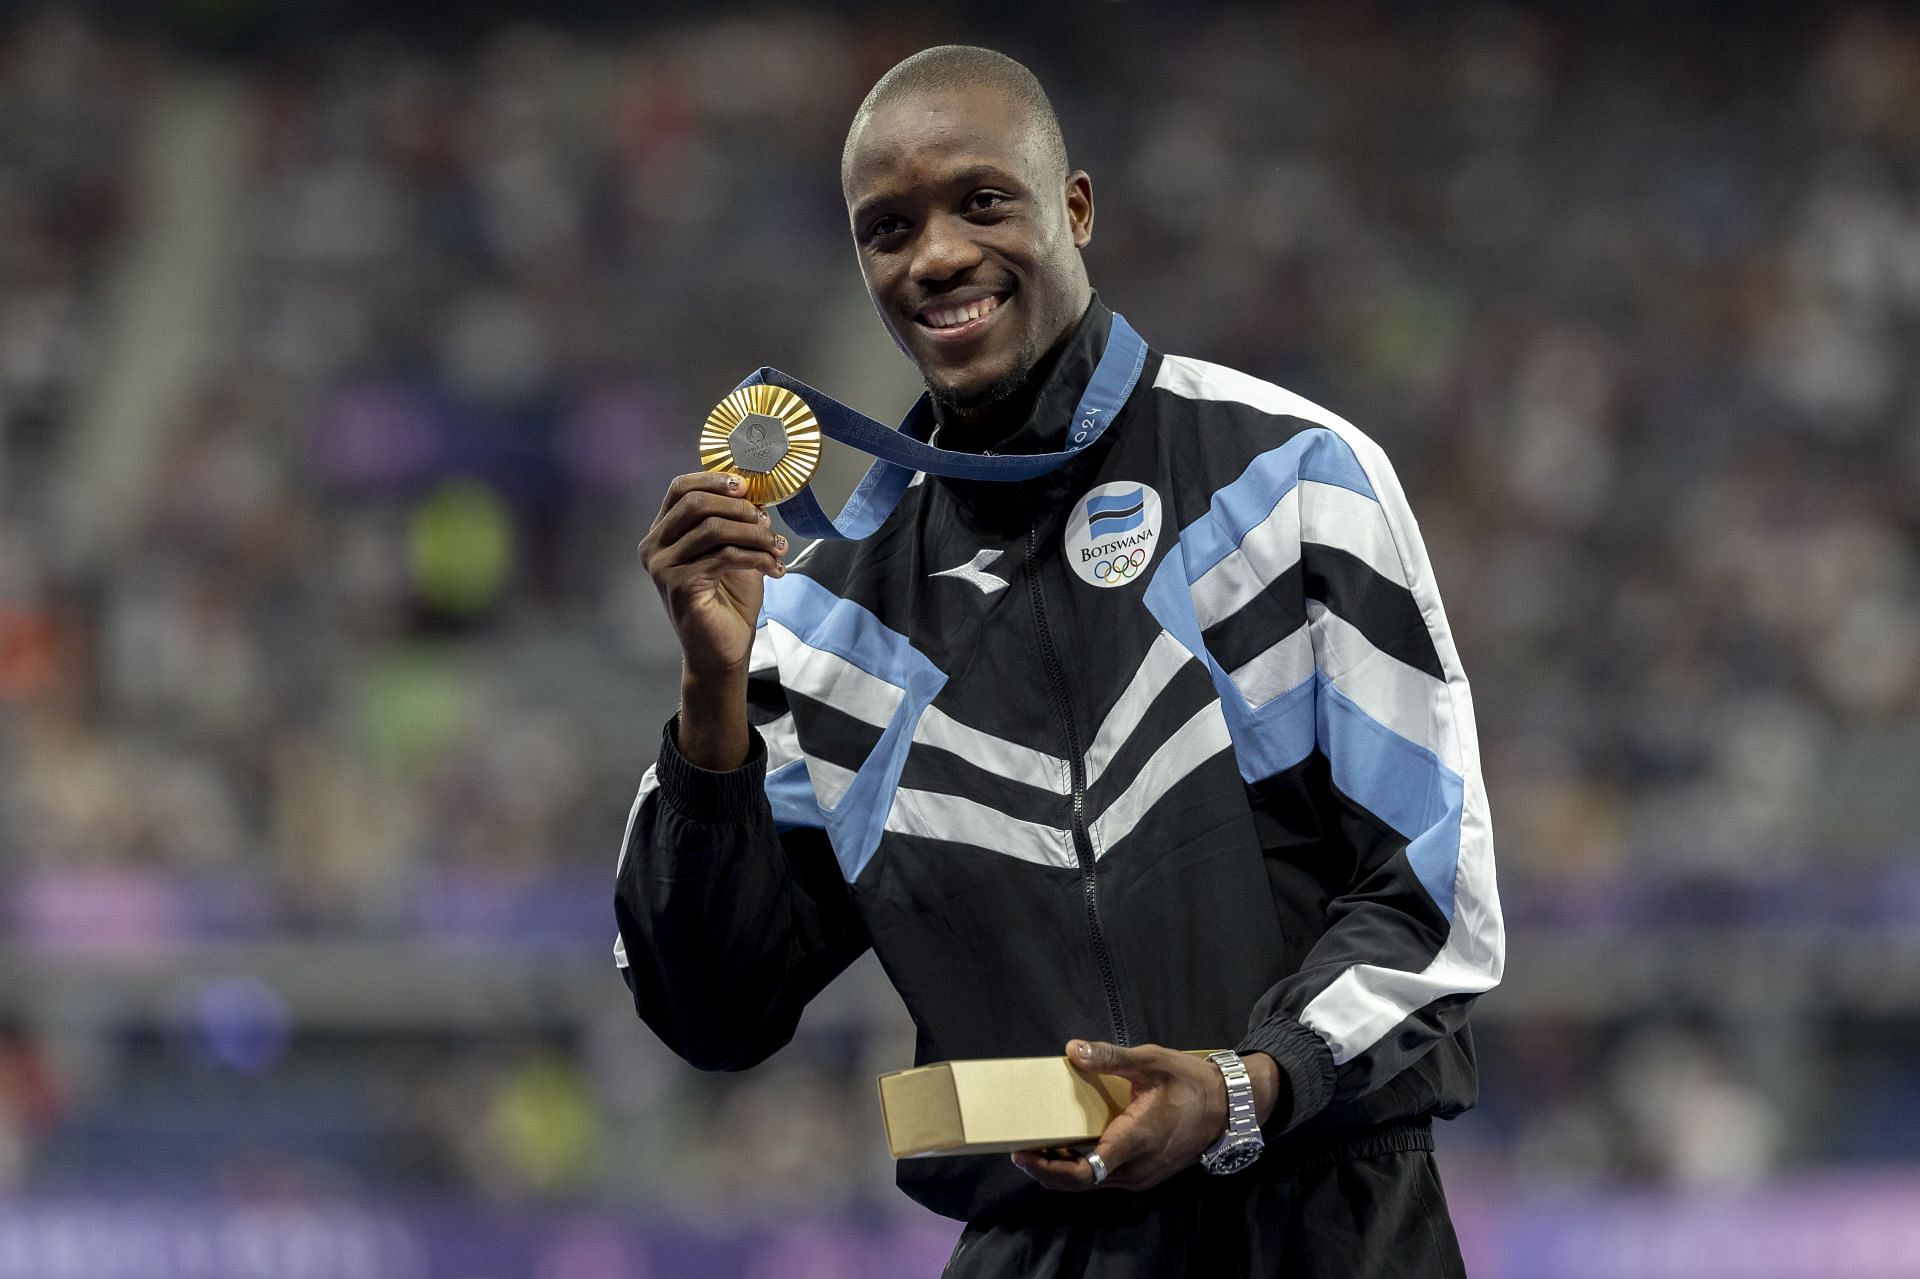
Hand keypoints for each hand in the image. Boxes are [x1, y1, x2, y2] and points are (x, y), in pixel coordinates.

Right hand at [638, 472, 787, 676]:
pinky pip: (723, 556)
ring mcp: (662, 566)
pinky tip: (774, 568)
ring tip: (778, 549)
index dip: (714, 480)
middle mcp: (655, 546)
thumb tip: (755, 494)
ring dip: (755, 535)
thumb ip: (737, 522)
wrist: (724, 649)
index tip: (746, 487)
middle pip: (696, 503)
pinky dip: (756, 557)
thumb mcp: (735, 550)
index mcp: (663, 532)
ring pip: (713, 529)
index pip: (680, 488)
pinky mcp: (678, 585)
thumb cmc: (728, 600)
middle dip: (739, 508)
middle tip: (767, 522)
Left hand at [1011, 1041, 1280, 1192]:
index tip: (1021, 1153)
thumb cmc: (1190, 1082)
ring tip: (1037, 1144)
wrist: (1230, 1107)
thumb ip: (1112, 1057)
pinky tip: (1068, 1145)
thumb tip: (1074, 1049)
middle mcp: (1135, 1169)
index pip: (1082, 1172)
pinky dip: (1082, 1165)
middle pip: (1080, 1181)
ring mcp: (1141, 1176)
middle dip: (1047, 1167)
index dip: (1048, 1167)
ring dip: (1063, 1167)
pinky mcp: (1145, 1174)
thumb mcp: (1151, 1061)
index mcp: (1134, 1143)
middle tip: (1019, 1146)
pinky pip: (1105, 1176)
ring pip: (1092, 1181)